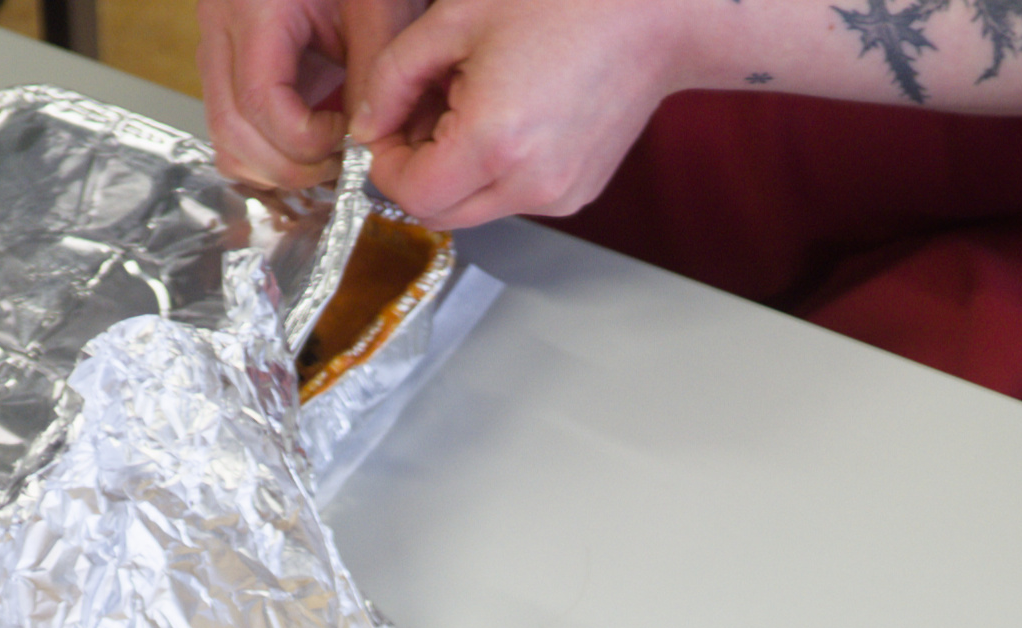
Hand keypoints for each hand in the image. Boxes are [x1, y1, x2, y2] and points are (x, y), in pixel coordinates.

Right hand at [203, 0, 360, 183]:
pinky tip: (309, 150)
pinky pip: (231, 133)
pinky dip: (266, 158)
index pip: (261, 104)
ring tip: (327, 159)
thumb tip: (368, 139)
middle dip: (293, 168)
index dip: (309, 140)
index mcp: (254, 10)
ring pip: (224, 143)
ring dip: (277, 170)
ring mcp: (216, 53)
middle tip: (342, 162)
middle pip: (233, 134)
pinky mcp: (226, 69)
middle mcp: (220, 33)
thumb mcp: (378, 4)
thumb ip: (375, 70)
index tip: (351, 136)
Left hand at [350, 0, 694, 225]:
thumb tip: (367, 122)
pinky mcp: (577, 194)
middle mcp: (529, 184)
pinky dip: (494, 169)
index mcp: (493, 142)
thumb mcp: (457, 20)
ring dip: (455, 170)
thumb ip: (393, 77)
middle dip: (417, 170)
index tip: (386, 124)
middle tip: (424, 110)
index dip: (384, 161)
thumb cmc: (568, 2)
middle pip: (438, 213)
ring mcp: (559, 196)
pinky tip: (509, 114)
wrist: (654, 17)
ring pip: (474, 207)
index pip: (410, 194)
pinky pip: (512, 196)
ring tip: (472, 102)